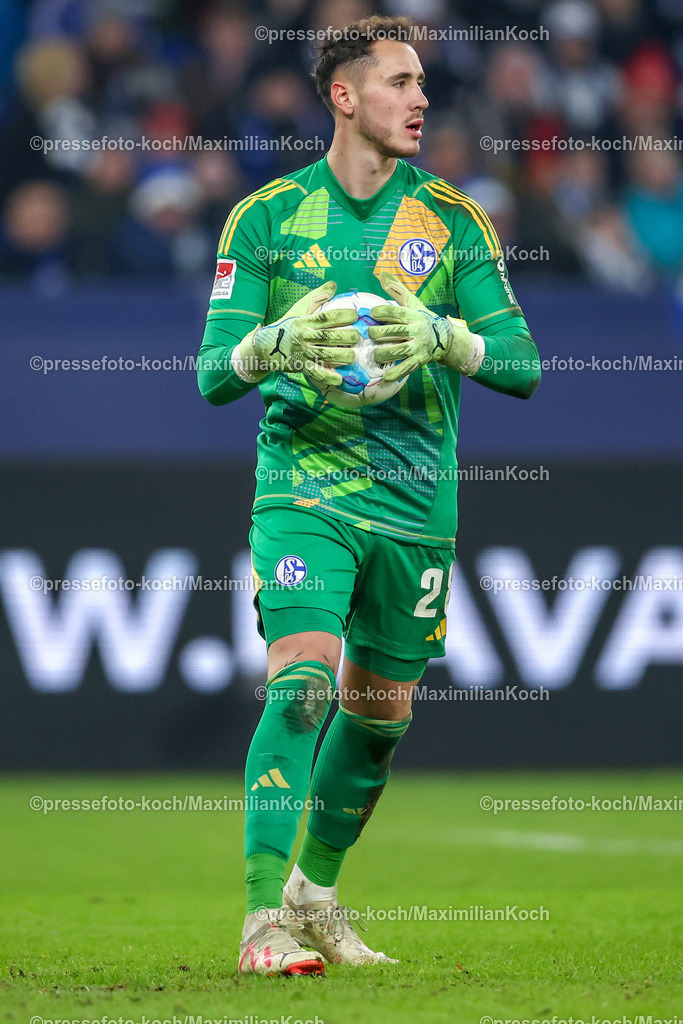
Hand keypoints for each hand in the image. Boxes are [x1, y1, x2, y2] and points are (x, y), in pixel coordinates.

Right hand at [233, 281, 358, 386]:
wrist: (265, 346)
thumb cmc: (288, 325)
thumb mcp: (299, 309)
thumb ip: (317, 296)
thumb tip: (334, 284)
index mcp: (304, 321)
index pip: (324, 317)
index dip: (341, 315)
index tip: (355, 315)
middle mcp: (302, 336)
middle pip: (325, 337)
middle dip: (344, 337)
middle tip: (358, 336)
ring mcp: (301, 352)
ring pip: (322, 355)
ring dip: (339, 356)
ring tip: (353, 356)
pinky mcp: (300, 366)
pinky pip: (314, 372)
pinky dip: (327, 376)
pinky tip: (339, 379)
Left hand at [368, 272, 483, 381]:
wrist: (445, 338)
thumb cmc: (423, 318)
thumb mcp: (412, 303)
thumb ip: (396, 289)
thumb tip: (381, 274)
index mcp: (413, 315)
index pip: (397, 311)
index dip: (383, 311)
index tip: (372, 312)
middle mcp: (416, 330)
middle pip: (396, 331)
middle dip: (380, 333)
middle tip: (370, 334)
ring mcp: (418, 346)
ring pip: (399, 350)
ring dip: (384, 353)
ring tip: (374, 354)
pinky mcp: (419, 360)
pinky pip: (407, 367)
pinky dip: (396, 373)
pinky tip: (385, 377)